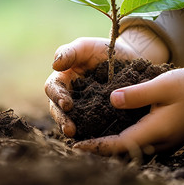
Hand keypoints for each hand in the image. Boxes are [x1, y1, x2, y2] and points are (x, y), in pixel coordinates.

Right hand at [45, 27, 169, 136]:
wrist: (131, 58)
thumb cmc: (104, 49)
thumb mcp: (86, 46)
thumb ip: (70, 52)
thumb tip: (55, 65)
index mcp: (62, 79)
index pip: (53, 89)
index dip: (57, 96)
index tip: (67, 103)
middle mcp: (69, 96)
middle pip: (58, 110)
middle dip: (63, 120)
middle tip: (70, 129)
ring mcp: (83, 108)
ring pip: (72, 121)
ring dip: (73, 129)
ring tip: (78, 136)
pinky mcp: (98, 116)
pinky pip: (92, 126)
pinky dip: (92, 132)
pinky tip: (97, 138)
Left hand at [73, 62, 183, 154]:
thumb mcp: (163, 84)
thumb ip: (137, 94)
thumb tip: (111, 100)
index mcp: (156, 131)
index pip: (119, 145)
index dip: (96, 147)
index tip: (75, 147)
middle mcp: (160, 143)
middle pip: (124, 152)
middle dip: (100, 150)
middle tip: (76, 143)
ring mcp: (165, 143)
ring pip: (133, 149)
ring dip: (112, 146)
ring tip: (90, 137)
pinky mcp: (168, 138)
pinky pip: (142, 144)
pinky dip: (125, 140)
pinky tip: (115, 130)